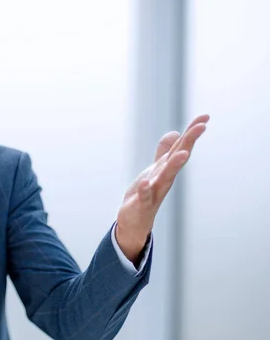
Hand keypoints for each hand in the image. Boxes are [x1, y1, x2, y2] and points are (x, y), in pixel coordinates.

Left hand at [115, 114, 209, 261]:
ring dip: (174, 165)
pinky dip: (146, 189)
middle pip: (178, 159)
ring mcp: (154, 192)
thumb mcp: (155, 170)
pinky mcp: (141, 204)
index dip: (191, 132)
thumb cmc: (146, 194)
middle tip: (201, 127)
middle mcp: (164, 179)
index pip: (181, 148)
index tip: (205, 117)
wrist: (135, 221)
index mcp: (167, 169)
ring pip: (165, 178)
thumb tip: (174, 133)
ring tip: (182, 153)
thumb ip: (164, 153)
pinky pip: (144, 196)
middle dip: (188, 143)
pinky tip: (146, 182)